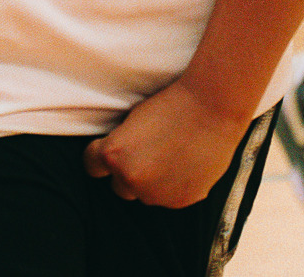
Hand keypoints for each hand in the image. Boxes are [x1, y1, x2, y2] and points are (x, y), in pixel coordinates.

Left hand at [82, 78, 247, 208]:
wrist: (213, 107)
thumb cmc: (173, 103)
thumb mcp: (133, 117)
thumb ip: (121, 142)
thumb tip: (118, 154)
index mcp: (114, 155)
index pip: (91, 166)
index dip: (99, 156)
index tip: (110, 151)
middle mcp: (131, 179)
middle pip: (119, 186)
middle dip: (129, 172)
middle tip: (149, 152)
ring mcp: (156, 194)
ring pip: (145, 195)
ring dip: (152, 182)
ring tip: (172, 156)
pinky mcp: (181, 201)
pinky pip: (169, 198)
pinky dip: (175, 186)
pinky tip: (187, 163)